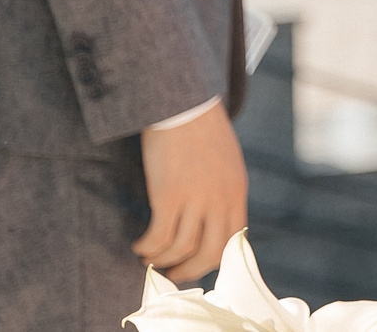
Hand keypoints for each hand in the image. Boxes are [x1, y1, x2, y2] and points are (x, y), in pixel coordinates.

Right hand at [137, 102, 246, 283]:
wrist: (183, 104)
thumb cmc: (201, 131)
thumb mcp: (226, 164)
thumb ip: (223, 192)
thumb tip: (213, 220)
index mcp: (236, 192)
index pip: (231, 242)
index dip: (211, 260)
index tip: (194, 265)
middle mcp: (220, 200)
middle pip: (210, 254)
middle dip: (189, 270)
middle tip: (171, 272)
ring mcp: (196, 199)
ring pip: (181, 249)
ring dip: (162, 259)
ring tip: (149, 257)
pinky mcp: (169, 195)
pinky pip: (158, 237)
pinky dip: (148, 247)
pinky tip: (139, 245)